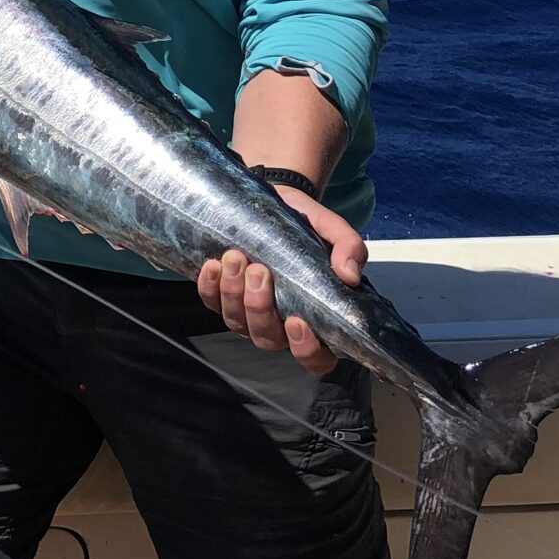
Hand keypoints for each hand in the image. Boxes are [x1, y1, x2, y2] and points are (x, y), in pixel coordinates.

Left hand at [194, 191, 364, 376]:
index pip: (317, 358)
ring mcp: (249, 312)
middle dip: (259, 308)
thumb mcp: (331, 229)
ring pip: (238, 323)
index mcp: (316, 317)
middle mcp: (281, 323)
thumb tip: (349, 275)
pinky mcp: (222, 296)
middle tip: (259, 271)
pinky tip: (213, 265)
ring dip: (234, 294)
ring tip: (236, 258)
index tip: (296, 320)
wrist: (275, 200)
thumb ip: (349, 247)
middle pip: (268, 339)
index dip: (306, 350)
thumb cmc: (307, 224)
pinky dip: (209, 287)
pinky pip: (210, 303)